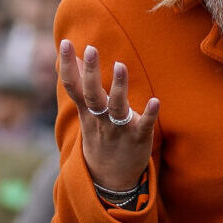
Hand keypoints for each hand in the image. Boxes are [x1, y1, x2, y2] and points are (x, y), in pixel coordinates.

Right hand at [58, 39, 158, 192]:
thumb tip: (73, 58)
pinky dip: (150, 114)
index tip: (65, 43)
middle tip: (91, 49)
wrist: (110, 179)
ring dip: (118, 87)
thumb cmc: (100, 137)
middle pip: (92, 94)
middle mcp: (100, 119)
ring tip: (120, 65)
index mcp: (87, 112)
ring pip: (116, 107)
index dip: (67, 65)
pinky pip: (144, 125)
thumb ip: (81, 86)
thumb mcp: (86, 113)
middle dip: (91, 72)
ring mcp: (118, 129)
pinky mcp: (138, 138)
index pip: (73, 86)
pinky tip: (157, 101)